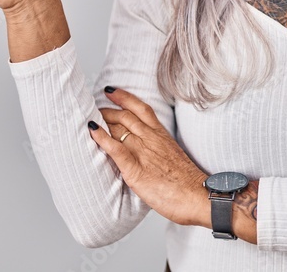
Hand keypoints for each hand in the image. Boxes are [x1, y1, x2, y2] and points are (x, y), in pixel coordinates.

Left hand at [89, 87, 209, 227]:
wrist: (197, 196)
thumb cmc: (188, 183)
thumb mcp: (174, 158)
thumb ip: (160, 152)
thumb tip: (150, 154)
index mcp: (162, 136)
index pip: (141, 109)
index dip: (124, 97)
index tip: (111, 91)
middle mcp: (152, 139)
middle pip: (126, 115)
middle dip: (107, 109)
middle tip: (94, 108)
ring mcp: (144, 153)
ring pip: (120, 126)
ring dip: (102, 119)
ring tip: (89, 116)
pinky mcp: (136, 170)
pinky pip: (116, 149)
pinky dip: (102, 138)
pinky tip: (92, 131)